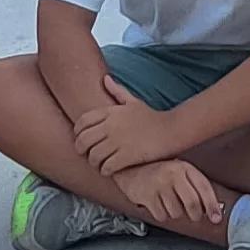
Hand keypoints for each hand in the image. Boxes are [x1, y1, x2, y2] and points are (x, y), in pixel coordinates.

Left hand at [69, 77, 183, 174]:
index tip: (81, 139)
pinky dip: (105, 170)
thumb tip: (105, 79)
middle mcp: (111, 126)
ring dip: (94, 162)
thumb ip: (117, 91)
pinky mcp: (127, 156)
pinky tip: (109, 171)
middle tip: (87, 155)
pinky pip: (107, 166)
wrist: (172, 130)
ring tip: (99, 165)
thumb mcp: (134, 101)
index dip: (77, 133)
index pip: (82, 122)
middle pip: (83, 140)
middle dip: (81, 150)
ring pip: (93, 156)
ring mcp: (118, 141)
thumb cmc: (152, 117)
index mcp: (110, 113)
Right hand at [112, 159, 231, 229]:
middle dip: (195, 215)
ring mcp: (159, 185)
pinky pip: (162, 216)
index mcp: (185, 167)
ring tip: (169, 202)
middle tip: (193, 215)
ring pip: (177, 213)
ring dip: (175, 213)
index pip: (204, 188)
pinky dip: (162, 214)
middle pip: (193, 204)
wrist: (129, 169)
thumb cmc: (159, 172)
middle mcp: (173, 174)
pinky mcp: (147, 196)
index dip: (212, 206)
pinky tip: (158, 204)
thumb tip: (215, 209)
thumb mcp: (180, 172)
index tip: (216, 218)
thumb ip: (196, 187)